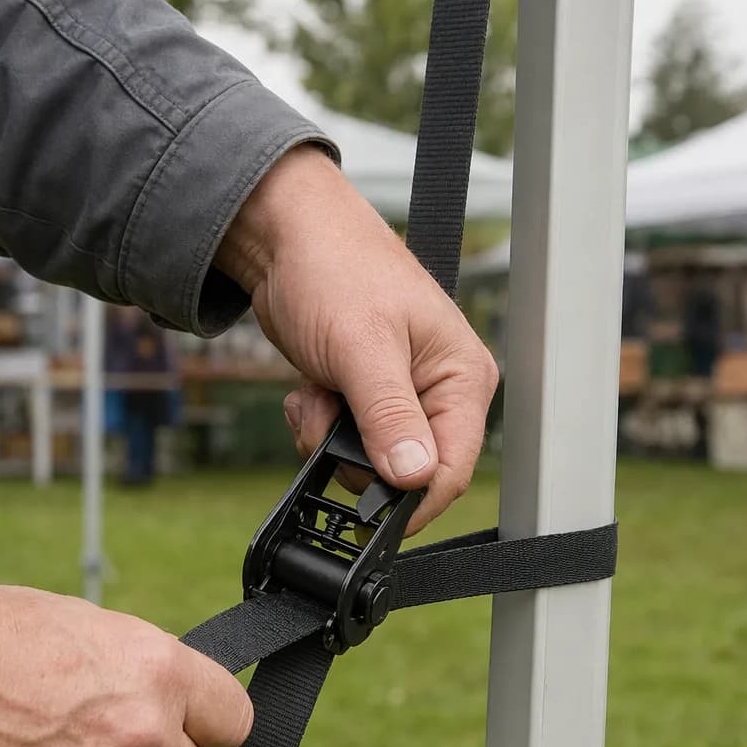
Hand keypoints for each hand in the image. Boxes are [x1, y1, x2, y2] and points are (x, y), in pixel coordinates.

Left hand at [216, 145, 498, 532]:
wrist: (284, 237)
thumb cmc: (335, 268)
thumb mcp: (362, 348)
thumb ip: (389, 417)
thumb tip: (414, 477)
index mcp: (462, 377)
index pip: (452, 469)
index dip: (410, 499)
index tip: (366, 509)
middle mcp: (440, 391)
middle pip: (409, 472)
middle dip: (358, 458)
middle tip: (328, 418)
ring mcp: (403, 395)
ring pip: (371, 460)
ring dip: (330, 439)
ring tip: (317, 392)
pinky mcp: (367, 396)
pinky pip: (345, 441)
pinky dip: (319, 425)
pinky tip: (310, 389)